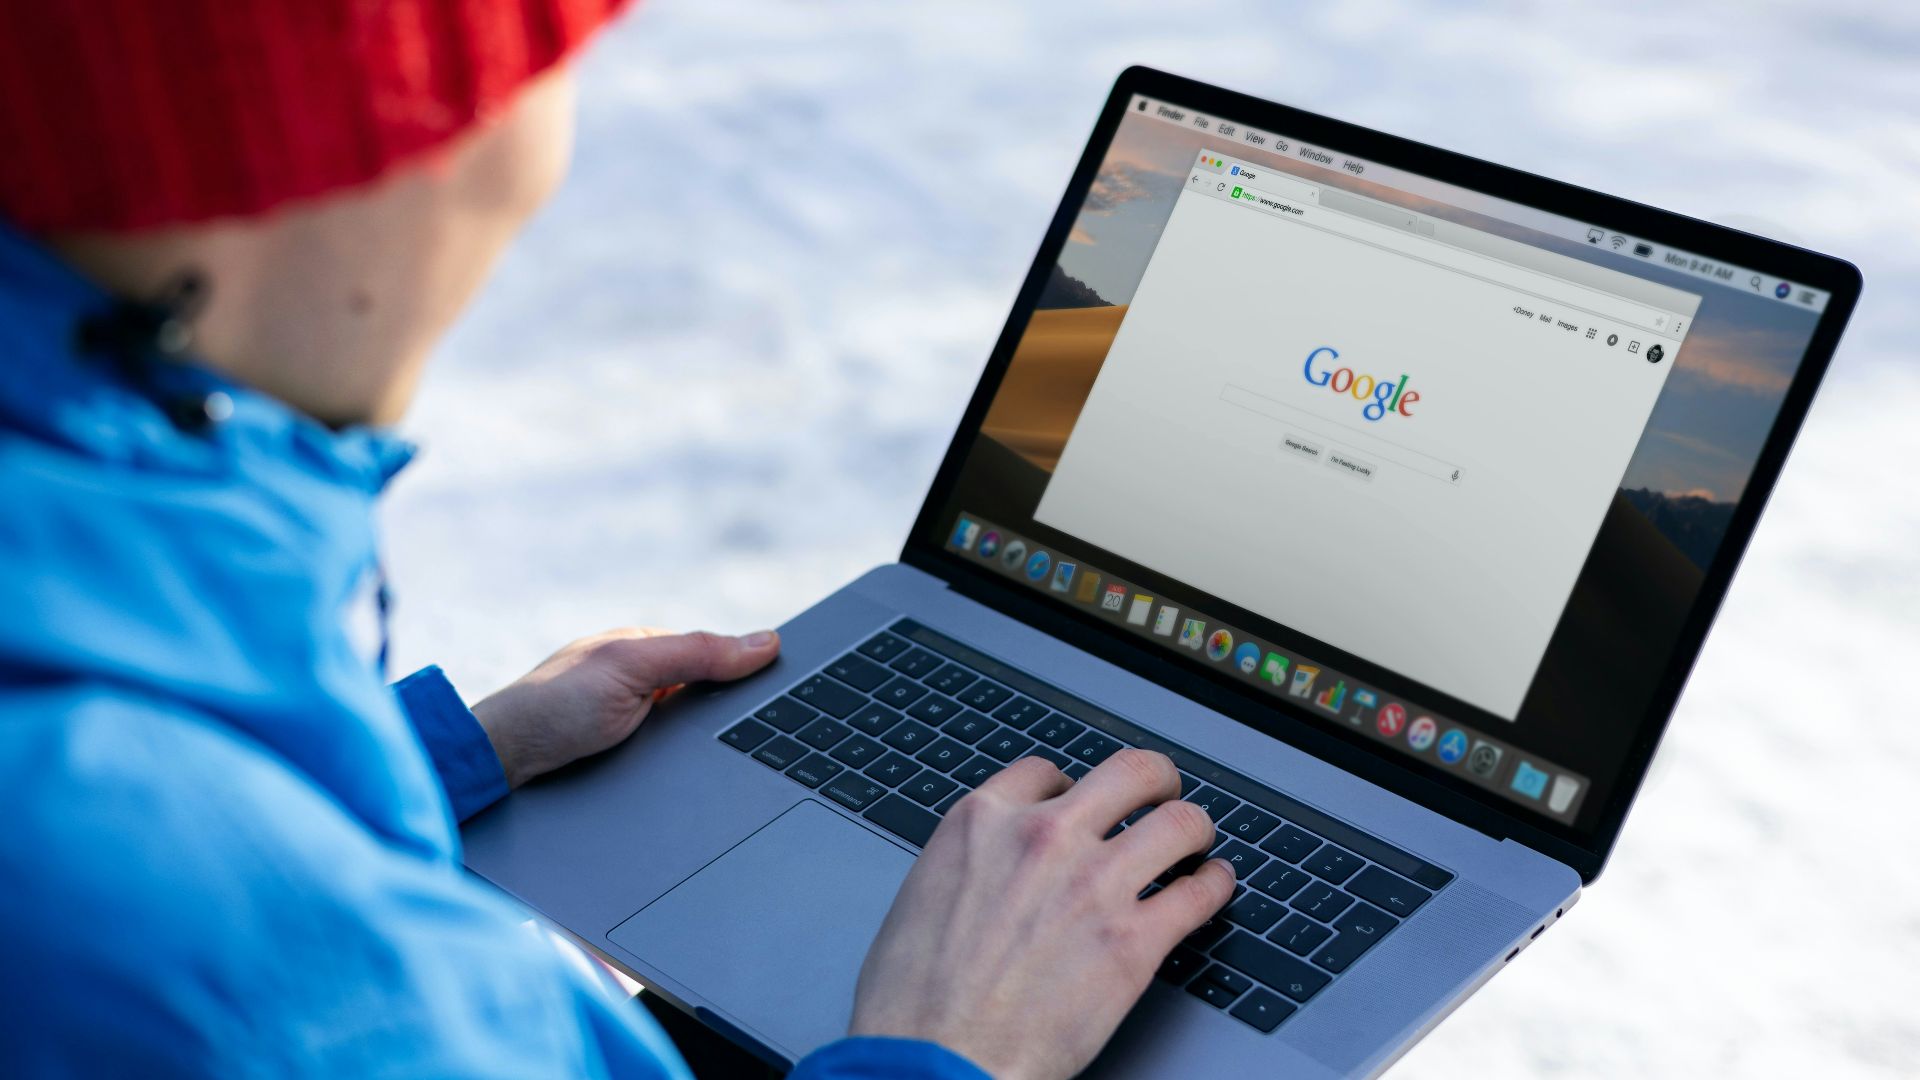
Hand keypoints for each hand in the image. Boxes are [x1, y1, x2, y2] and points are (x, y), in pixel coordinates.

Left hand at [471, 627, 778, 786]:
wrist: (500, 767)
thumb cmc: (552, 707)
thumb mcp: (632, 668)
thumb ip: (696, 653)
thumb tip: (765, 641)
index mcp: (643, 649)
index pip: (714, 657)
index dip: (748, 673)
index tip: (786, 691)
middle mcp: (639, 682)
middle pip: (708, 698)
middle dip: (730, 717)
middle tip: (758, 738)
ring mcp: (631, 722)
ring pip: (694, 736)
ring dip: (707, 748)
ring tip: (728, 764)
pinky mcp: (625, 760)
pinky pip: (674, 763)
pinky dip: (688, 769)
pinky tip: (697, 781)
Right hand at [849, 750, 1234, 1079]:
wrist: (935, 1060)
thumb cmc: (912, 1002)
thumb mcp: (922, 897)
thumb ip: (971, 865)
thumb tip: (993, 871)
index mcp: (983, 823)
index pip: (1046, 774)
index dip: (1071, 788)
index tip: (1083, 804)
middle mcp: (1044, 839)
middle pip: (1129, 773)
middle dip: (1154, 781)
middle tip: (1162, 794)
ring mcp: (1093, 885)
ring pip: (1178, 823)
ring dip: (1193, 828)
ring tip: (1196, 841)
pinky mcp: (1133, 942)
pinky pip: (1199, 893)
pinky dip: (1214, 884)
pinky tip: (1212, 886)